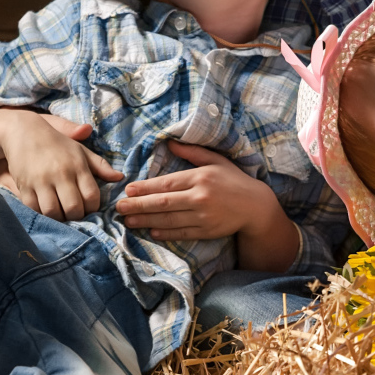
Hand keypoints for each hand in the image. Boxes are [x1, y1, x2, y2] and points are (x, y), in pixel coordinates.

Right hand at [0, 111, 123, 220]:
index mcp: (78, 166)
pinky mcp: (24, 186)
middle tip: (75, 215)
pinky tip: (46, 210)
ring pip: (53, 212)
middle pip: (73, 208)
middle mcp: (61, 174)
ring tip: (62, 215)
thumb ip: (101, 165)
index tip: (90, 209)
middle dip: (77, 217)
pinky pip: (34, 209)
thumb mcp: (81, 150)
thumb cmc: (57, 143)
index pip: (92, 196)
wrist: (24, 132)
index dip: (93, 208)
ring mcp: (41, 181)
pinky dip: (41, 214)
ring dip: (59, 218)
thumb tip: (120, 177)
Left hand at [115, 140, 284, 241]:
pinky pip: (181, 233)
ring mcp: (203, 216)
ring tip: (128, 220)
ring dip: (146, 220)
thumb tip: (169, 141)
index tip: (128, 190)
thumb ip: (192, 152)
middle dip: (138, 205)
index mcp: (201, 177)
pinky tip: (151, 230)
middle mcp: (201, 197)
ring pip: (169, 219)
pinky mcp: (207, 231)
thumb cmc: (234, 180)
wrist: (255, 206)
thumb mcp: (216, 161)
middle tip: (119, 208)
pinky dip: (165, 232)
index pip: (167, 183)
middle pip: (163, 202)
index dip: (145, 188)